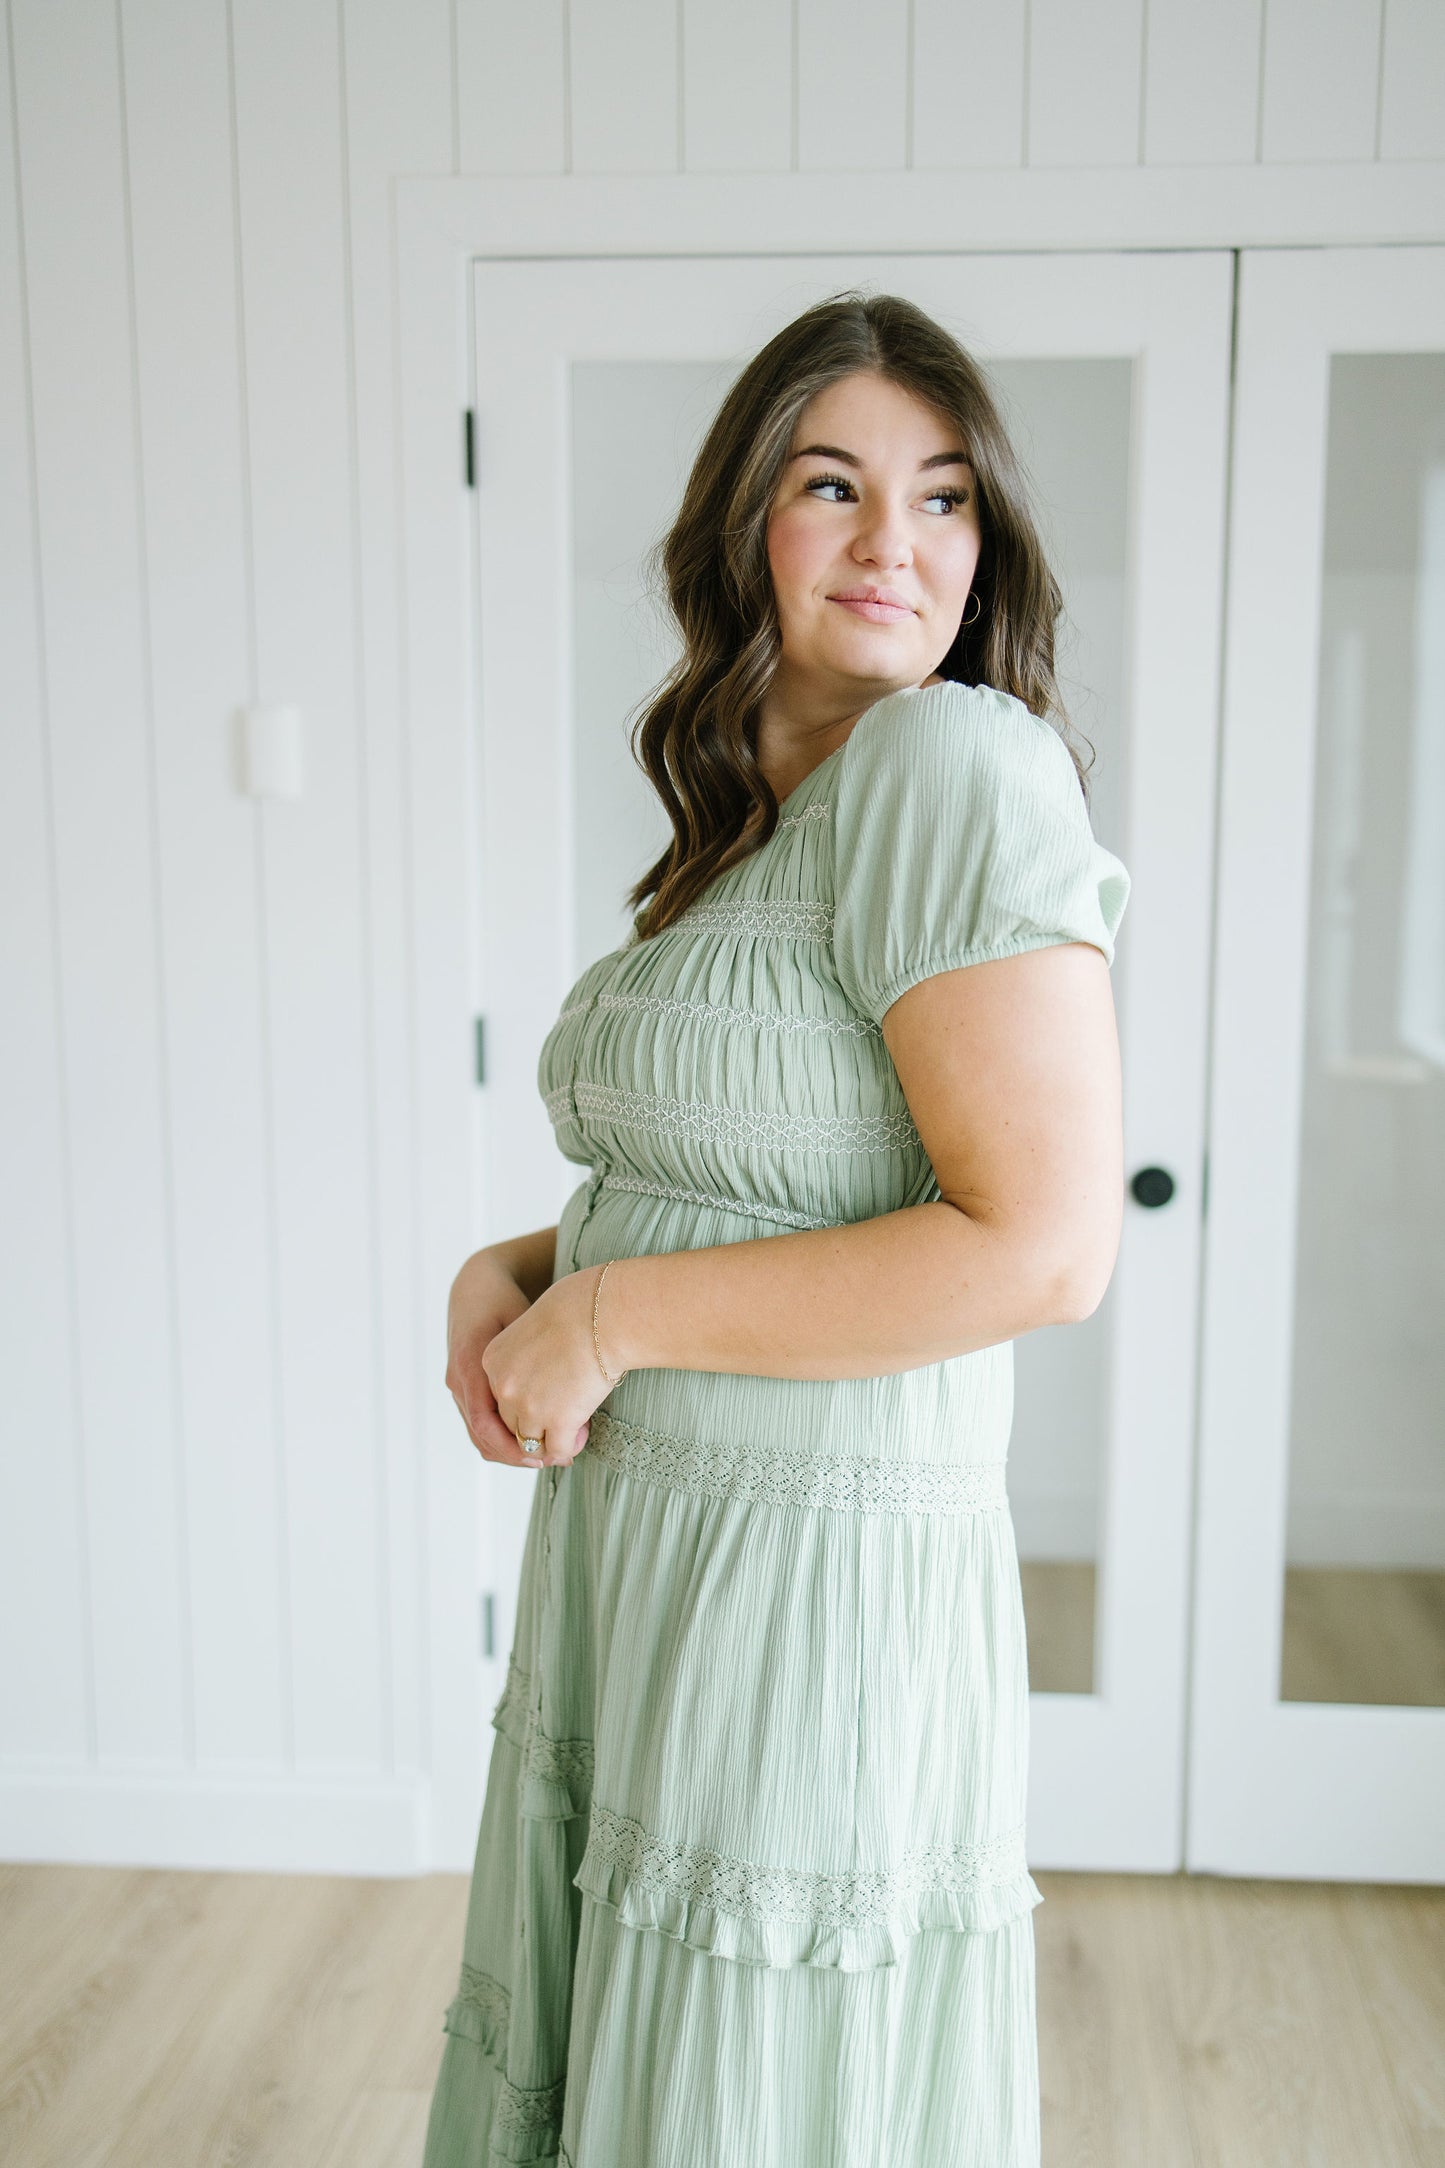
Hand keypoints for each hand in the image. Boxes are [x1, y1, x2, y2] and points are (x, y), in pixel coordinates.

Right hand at [444, 1249, 586, 1472]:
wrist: (475, 1290)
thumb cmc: (504, 1301)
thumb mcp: (522, 1320)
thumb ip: (537, 1353)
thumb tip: (573, 1389)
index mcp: (469, 1365)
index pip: (484, 1422)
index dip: (512, 1445)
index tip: (544, 1455)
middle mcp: (459, 1382)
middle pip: (482, 1436)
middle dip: (517, 1455)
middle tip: (553, 1460)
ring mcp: (459, 1388)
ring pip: (481, 1436)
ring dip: (512, 1451)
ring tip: (549, 1455)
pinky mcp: (467, 1391)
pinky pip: (482, 1426)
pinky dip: (505, 1439)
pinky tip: (535, 1440)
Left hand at [479, 1266, 617, 1468]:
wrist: (604, 1314)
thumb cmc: (580, 1308)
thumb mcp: (535, 1324)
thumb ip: (526, 1351)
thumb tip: (538, 1369)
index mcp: (493, 1360)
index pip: (500, 1396)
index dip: (523, 1402)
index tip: (545, 1400)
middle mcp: (504, 1386)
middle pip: (511, 1422)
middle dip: (535, 1425)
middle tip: (560, 1423)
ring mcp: (528, 1407)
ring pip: (530, 1442)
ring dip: (551, 1440)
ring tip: (575, 1429)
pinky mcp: (558, 1422)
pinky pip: (558, 1450)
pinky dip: (570, 1447)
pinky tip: (584, 1432)